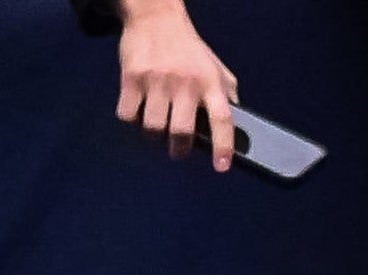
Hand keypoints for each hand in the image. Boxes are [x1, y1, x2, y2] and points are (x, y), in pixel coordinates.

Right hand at [119, 0, 239, 170]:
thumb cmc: (187, 48)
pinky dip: (131, 121)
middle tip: (177, 149)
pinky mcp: (132, 77)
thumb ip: (226, 95)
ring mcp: (157, 80)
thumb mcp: (214, 67)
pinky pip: (128, 116)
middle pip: (181, 133)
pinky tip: (138, 110)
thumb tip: (239, 125)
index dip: (224, 146)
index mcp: (210, 82)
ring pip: (153, 129)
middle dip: (179, 150)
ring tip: (155, 125)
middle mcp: (186, 82)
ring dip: (153, 136)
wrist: (156, 15)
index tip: (221, 167)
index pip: (222, 118)